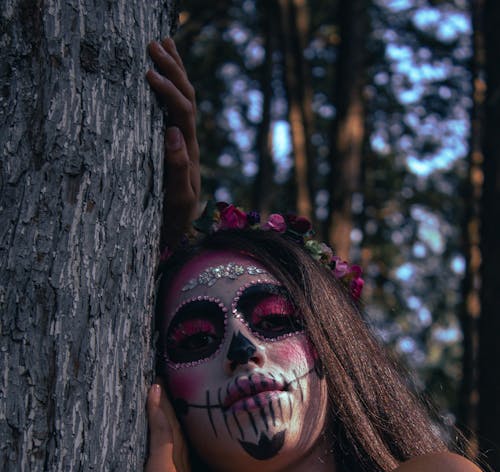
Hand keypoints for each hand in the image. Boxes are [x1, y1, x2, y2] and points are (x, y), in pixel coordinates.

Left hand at [143, 382, 198, 471]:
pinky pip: (161, 427)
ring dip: (166, 403)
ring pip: (171, 424)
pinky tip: (153, 390)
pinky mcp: (164, 458)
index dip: (176, 430)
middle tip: (169, 386)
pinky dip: (158, 408)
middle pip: (178, 432)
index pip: (179, 448)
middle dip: (174, 411)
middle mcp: (183, 467)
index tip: (174, 411)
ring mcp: (175, 461)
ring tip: (160, 381)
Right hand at [147, 38, 200, 243]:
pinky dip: (171, 86)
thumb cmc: (173, 220)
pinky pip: (175, 109)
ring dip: (175, 70)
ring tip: (163, 42)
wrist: (177, 233)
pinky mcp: (174, 145)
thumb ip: (177, 169)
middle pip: (187, 98)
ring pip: (184, 99)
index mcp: (187, 152)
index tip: (147, 73)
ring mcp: (182, 142)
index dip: (168, 91)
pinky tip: (162, 72)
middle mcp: (188, 142)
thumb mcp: (177, 199)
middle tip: (154, 43)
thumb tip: (172, 132)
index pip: (182, 112)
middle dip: (173, 69)